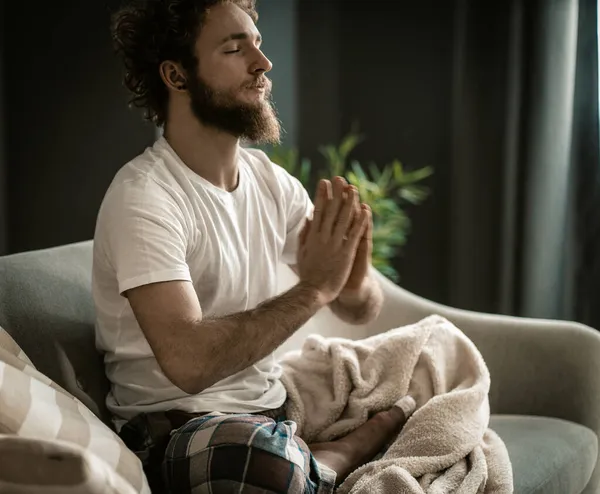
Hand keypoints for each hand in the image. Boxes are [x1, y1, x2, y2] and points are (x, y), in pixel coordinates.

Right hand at [296, 177, 368, 305]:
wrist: (313, 291)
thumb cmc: (308, 273)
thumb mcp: (302, 251)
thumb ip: (305, 234)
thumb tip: (308, 218)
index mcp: (312, 236)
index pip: (317, 211)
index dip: (321, 195)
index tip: (323, 182)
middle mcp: (323, 237)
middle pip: (331, 211)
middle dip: (335, 193)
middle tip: (339, 178)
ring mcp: (335, 245)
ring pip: (343, 219)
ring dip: (350, 203)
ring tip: (354, 189)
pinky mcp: (345, 253)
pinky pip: (354, 234)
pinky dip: (360, 222)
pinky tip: (365, 211)